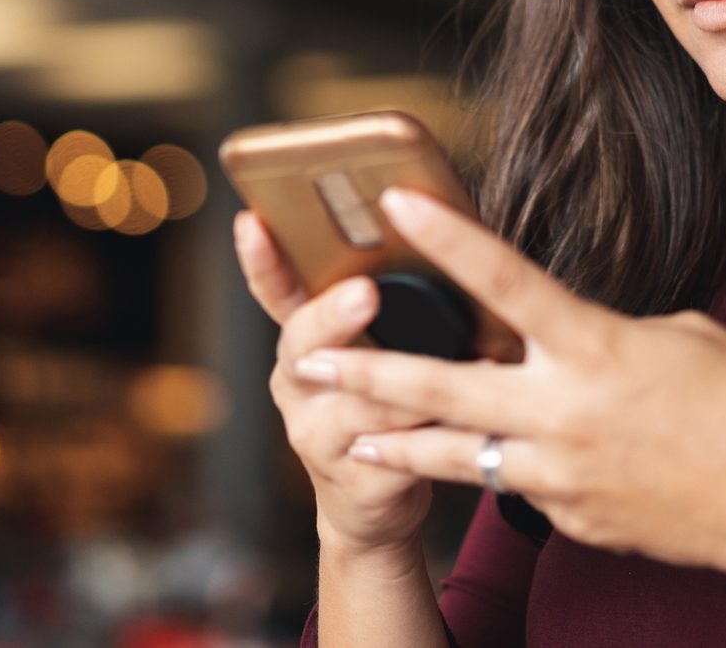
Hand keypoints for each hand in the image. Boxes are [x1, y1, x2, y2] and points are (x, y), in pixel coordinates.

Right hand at [232, 208, 437, 553]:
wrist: (373, 503)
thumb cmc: (383, 406)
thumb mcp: (369, 352)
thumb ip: (386, 306)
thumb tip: (439, 227)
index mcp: (302, 342)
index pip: (275, 292)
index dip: (260, 260)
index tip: (252, 222)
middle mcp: (297, 386)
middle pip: (305, 344)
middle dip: (334, 315)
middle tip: (364, 292)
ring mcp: (318, 436)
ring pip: (362, 402)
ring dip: (411, 381)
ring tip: (460, 356)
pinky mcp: (354, 480)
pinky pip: (397, 451)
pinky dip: (438, 431)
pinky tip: (473, 416)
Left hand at [288, 188, 725, 578]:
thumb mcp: (679, 338)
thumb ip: (605, 334)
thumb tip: (567, 342)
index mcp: (597, 347)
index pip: (506, 281)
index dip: (447, 238)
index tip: (396, 203)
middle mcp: (566, 411)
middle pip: (443, 387)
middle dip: (367, 372)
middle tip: (305, 359)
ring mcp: (562, 472)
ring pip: (455, 456)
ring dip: (396, 444)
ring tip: (345, 436)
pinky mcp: (570, 516)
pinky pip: (515, 488)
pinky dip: (497, 470)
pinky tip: (488, 461)